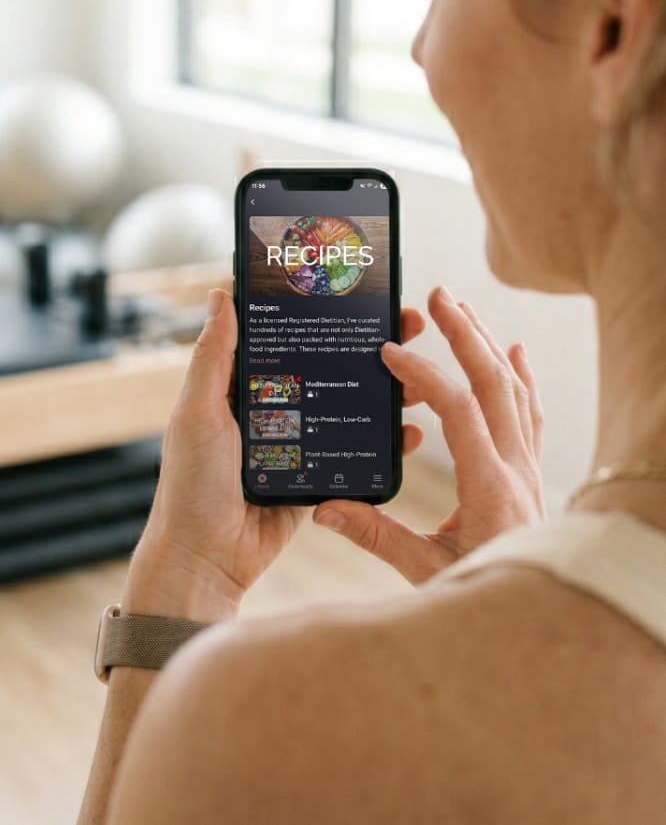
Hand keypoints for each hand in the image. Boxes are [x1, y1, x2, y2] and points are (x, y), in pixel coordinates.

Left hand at [121, 290, 427, 618]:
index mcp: (242, 385)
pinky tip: (408, 430)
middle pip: (328, 365)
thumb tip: (221, 294)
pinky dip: (382, 440)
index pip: (289, 336)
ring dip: (385, 389)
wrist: (207, 558)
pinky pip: (354, 450)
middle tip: (406, 324)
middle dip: (369, 346)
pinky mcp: (315, 473)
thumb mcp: (198, 412)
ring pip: (348, 404)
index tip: (356, 293)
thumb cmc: (192, 484)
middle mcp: (274, 406)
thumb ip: (213, 357)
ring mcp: (298, 440)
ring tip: (420, 374)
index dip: (321, 313)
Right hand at [312, 285, 547, 586]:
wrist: (534, 608)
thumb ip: (375, 536)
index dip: (425, 377)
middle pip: (495, 384)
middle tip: (439, 296)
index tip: (391, 354)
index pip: (460, 413)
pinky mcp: (529, 470)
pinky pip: (529, 410)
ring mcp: (528, 466)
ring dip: (488, 346)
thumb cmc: (477, 590)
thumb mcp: (424, 569)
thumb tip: (324, 510)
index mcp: (488, 487)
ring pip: (514, 390)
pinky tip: (514, 351)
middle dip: (466, 335)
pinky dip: (520, 375)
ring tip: (463, 311)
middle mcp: (515, 467)